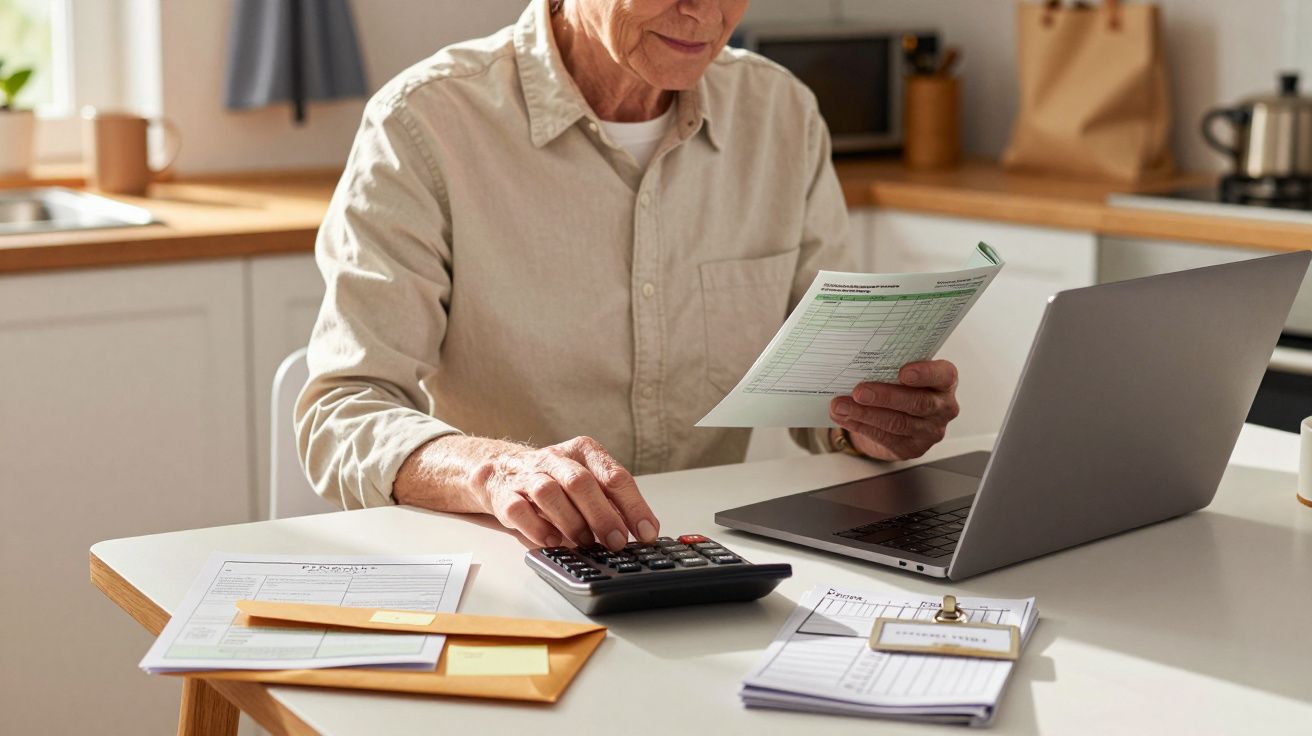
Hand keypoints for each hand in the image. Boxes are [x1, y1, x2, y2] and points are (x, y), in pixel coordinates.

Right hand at [393, 434, 657, 550]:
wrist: (499, 470)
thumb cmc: (554, 481)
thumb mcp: (586, 483)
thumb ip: (611, 502)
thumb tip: (643, 533)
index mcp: (583, 451)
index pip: (614, 476)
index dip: (634, 506)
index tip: (647, 532)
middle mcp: (556, 459)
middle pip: (582, 483)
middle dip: (603, 516)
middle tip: (617, 542)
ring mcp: (527, 475)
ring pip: (549, 493)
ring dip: (570, 522)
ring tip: (584, 544)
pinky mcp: (503, 494)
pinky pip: (518, 509)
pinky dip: (536, 528)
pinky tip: (552, 542)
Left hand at [829, 360, 959, 461]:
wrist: (897, 418)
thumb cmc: (900, 387)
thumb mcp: (900, 372)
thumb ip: (889, 367)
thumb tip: (855, 363)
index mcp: (945, 381)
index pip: (943, 375)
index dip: (925, 374)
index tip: (903, 372)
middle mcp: (943, 407)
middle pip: (917, 403)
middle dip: (885, 397)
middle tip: (859, 391)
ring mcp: (930, 431)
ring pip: (898, 423)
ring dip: (865, 414)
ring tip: (841, 406)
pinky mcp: (913, 448)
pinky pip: (886, 438)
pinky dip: (862, 427)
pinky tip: (845, 418)